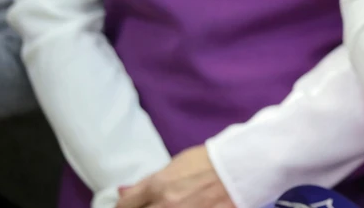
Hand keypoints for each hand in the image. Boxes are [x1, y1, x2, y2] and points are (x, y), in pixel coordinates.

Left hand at [116, 145, 234, 207]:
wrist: (239, 166)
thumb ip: (149, 182)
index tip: (128, 205)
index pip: (125, 205)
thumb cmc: (207, 160)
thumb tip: (124, 193)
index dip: (124, 205)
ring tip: (168, 204)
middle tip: (148, 204)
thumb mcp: (175, 164)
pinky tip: (183, 207)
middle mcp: (166, 205)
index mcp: (158, 186)